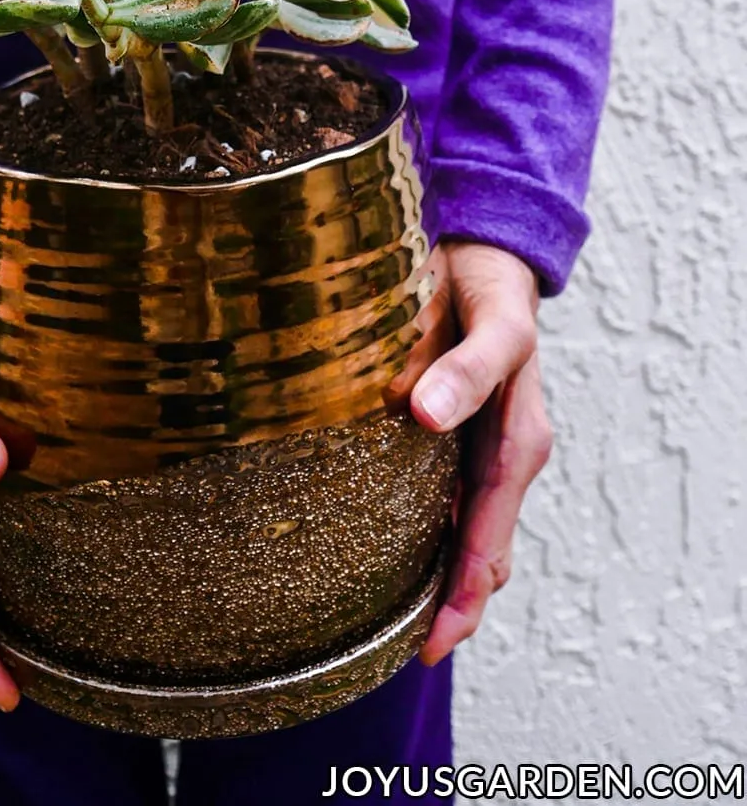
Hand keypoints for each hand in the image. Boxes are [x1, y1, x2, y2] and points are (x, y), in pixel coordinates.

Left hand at [408, 240, 553, 665]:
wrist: (487, 255)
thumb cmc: (487, 288)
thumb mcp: (490, 322)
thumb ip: (465, 368)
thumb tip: (425, 414)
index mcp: (518, 441)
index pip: (490, 536)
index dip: (465, 593)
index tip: (432, 643)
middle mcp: (503, 456)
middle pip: (483, 550)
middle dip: (453, 605)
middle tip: (409, 653)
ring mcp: (482, 449)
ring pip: (466, 531)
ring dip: (441, 576)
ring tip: (395, 620)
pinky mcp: (458, 434)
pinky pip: (448, 499)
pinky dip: (429, 534)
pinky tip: (391, 552)